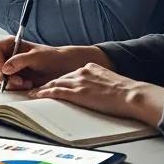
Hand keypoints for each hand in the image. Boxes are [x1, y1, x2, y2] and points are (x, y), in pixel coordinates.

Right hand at [0, 38, 105, 91]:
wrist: (64, 69)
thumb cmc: (52, 58)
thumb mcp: (37, 56)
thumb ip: (19, 60)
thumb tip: (5, 68)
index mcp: (9, 44)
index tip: (4, 71)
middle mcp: (6, 55)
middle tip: (14, 80)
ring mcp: (8, 67)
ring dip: (7, 82)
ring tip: (24, 83)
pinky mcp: (12, 79)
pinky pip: (3, 84)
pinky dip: (12, 87)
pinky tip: (26, 85)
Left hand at [30, 64, 163, 125]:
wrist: (132, 95)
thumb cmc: (127, 92)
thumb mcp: (111, 80)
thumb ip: (100, 81)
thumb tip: (98, 89)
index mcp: (90, 68)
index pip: (70, 74)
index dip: (60, 79)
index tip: (52, 83)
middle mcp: (81, 72)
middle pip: (59, 77)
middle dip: (47, 82)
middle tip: (34, 86)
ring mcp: (78, 82)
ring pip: (54, 83)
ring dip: (42, 88)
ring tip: (31, 92)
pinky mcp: (77, 92)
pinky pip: (56, 91)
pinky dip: (44, 93)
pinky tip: (37, 95)